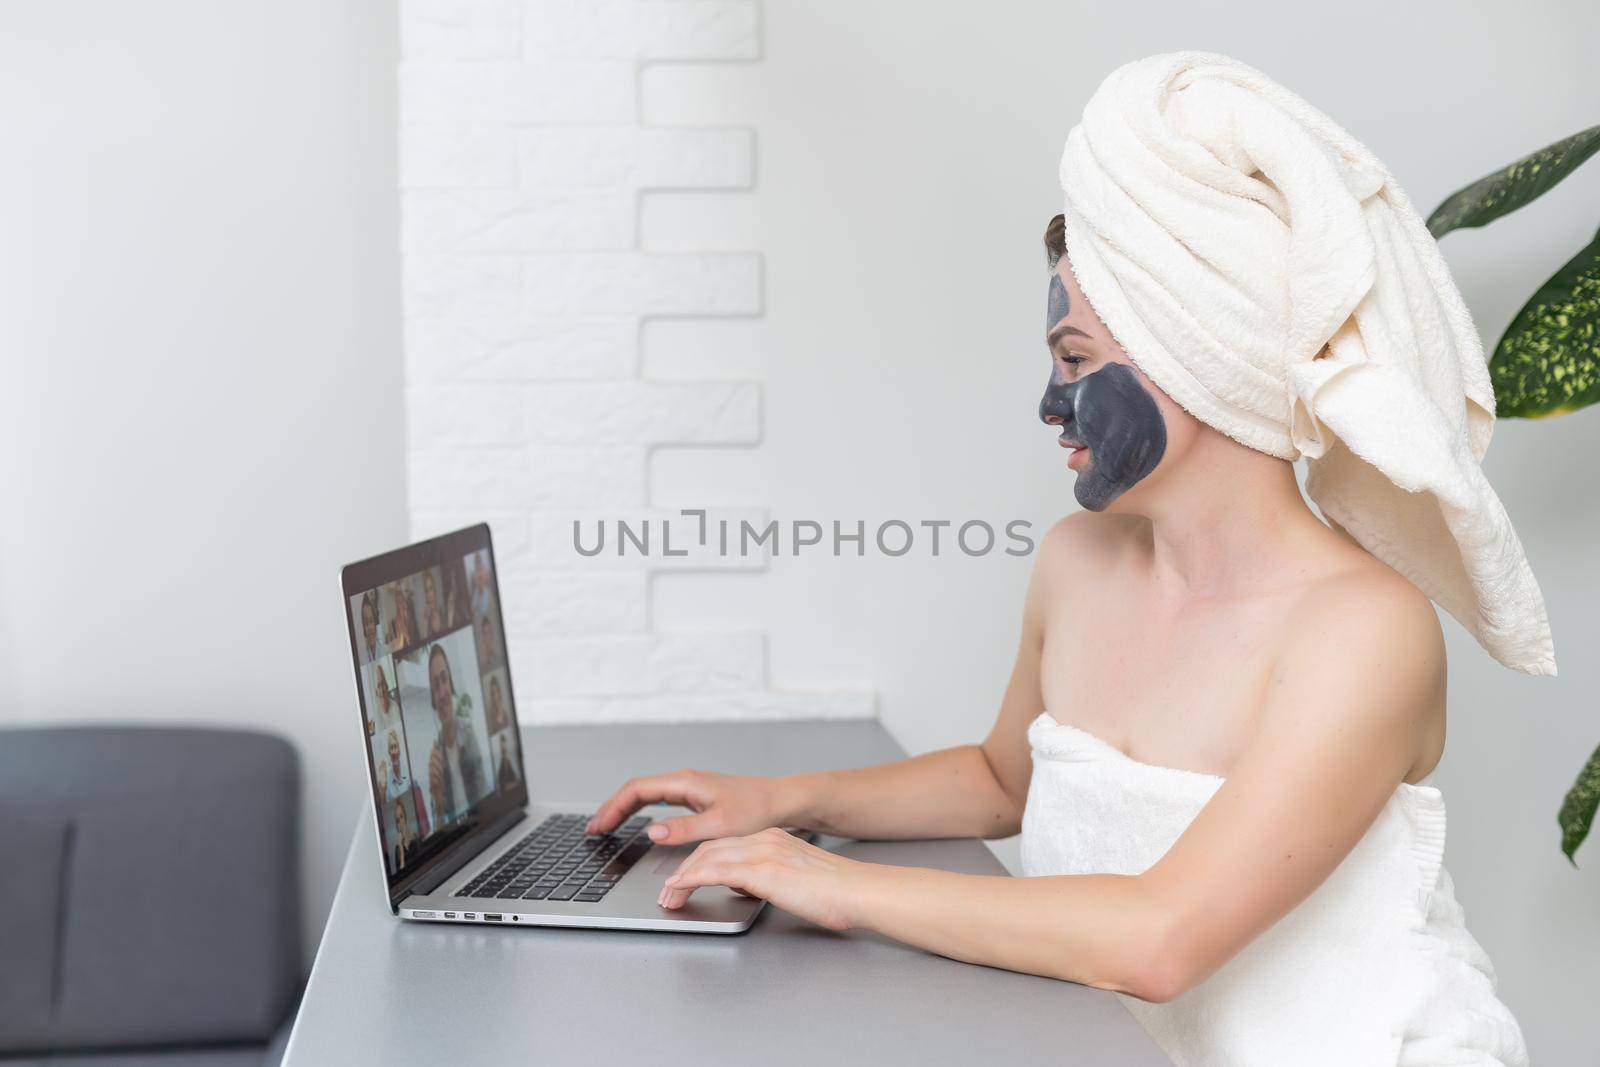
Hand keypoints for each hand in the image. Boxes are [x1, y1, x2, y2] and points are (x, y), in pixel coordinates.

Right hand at [585, 768, 797, 844]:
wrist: (779, 801)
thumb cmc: (756, 810)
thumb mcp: (719, 825)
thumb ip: (684, 829)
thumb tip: (651, 832)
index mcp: (685, 783)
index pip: (638, 790)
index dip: (614, 807)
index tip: (598, 826)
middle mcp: (684, 781)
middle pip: (637, 790)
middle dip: (612, 807)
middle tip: (593, 829)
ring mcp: (689, 788)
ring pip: (646, 794)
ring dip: (624, 808)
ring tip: (606, 826)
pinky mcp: (695, 797)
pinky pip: (658, 800)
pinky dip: (640, 810)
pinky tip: (636, 822)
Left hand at [657, 827, 869, 930]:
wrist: (858, 891)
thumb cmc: (836, 892)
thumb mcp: (795, 880)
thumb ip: (768, 878)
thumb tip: (746, 887)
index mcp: (772, 839)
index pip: (724, 845)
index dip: (698, 861)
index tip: (683, 878)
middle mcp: (764, 840)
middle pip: (710, 848)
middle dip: (683, 869)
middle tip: (668, 891)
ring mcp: (762, 852)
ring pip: (707, 858)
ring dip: (681, 878)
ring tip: (669, 897)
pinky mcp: (762, 870)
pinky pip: (715, 872)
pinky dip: (691, 879)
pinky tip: (680, 889)